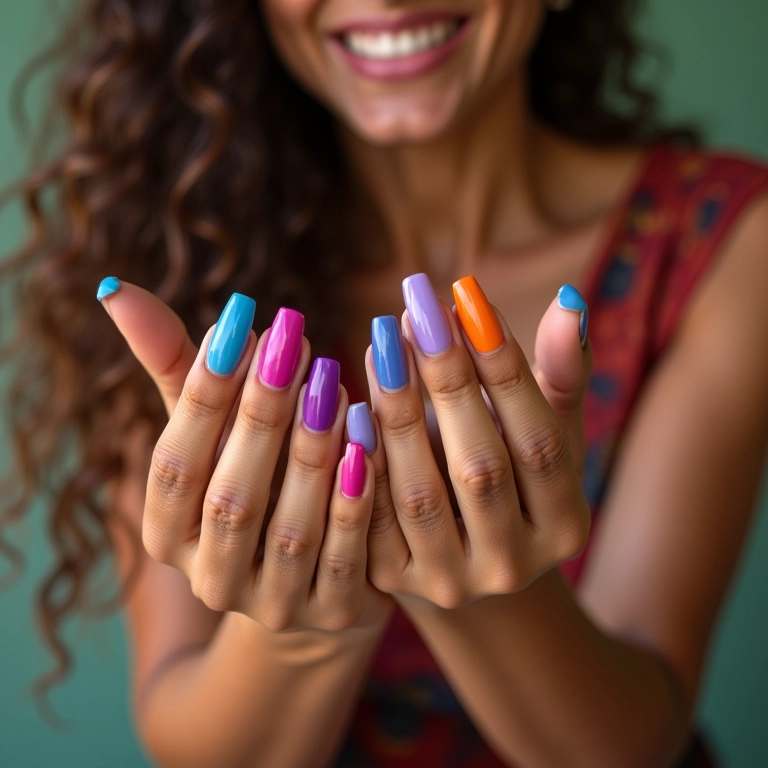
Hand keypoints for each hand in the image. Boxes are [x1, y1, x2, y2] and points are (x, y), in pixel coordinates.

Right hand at [98, 278, 392, 631]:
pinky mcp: (332, 613)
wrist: (308, 572)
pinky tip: (368, 441)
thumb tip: (118, 291)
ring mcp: (273, 605)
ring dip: (310, 452)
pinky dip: (354, 500)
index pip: (174, 464)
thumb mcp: (214, 433)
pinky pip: (345, 557)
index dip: (204, 395)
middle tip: (293, 339)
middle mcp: (211, 579)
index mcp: (168, 534)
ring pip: (291, 528)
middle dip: (261, 414)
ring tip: (332, 382)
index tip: (239, 325)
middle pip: (230, 496)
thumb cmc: (252, 479)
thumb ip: (176, 371)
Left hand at [364, 274, 591, 607]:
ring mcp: (451, 582)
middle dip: (447, 380)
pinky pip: (373, 521)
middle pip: (481, 466)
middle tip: (416, 308)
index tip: (468, 295)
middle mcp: (513, 564)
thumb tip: (568, 300)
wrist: (463, 554)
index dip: (505, 367)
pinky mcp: (396, 582)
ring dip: (398, 410)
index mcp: (565, 525)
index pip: (539, 440)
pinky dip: (363, 462)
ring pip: (421, 493)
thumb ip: (561, 375)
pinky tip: (351, 404)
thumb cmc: (512, 478)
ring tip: (382, 341)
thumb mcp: (548, 434)